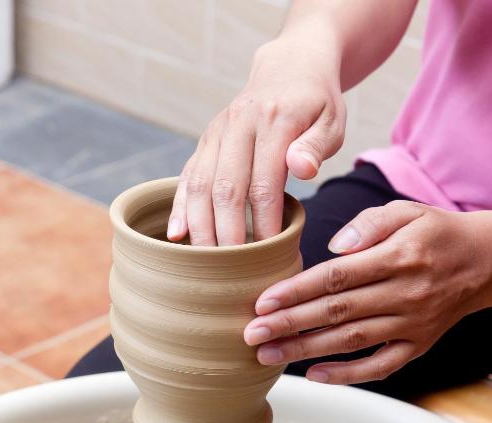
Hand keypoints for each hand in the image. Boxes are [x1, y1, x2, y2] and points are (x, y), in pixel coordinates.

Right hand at [167, 30, 344, 245]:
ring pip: (199, 185)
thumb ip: (316, 146)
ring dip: (199, 227)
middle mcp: (238, 124)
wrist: (290, 66)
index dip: (263, 223)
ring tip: (203, 263)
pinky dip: (180, 207)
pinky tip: (176, 236)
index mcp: (274, 121)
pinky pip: (187, 176)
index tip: (267, 253)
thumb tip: (302, 170)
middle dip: (225, 234)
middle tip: (230, 271)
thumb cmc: (317, 103)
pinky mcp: (205, 141)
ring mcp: (217, 132)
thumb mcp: (332, 121)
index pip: (264, 183)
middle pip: (224, 189)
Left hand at [244, 200, 491, 384]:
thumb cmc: (434, 233)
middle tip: (251, 334)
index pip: (336, 277)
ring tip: (268, 355)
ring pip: (351, 340)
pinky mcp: (419, 346)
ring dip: (306, 350)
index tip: (262, 302)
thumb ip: (368, 224)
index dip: (296, 291)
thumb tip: (333, 247)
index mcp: (398, 257)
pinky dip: (348, 374)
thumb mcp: (406, 211)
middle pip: (337, 312)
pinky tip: (314, 376)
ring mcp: (412, 324)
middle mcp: (405, 293)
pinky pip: (381, 366)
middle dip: (289, 325)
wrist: (485, 262)